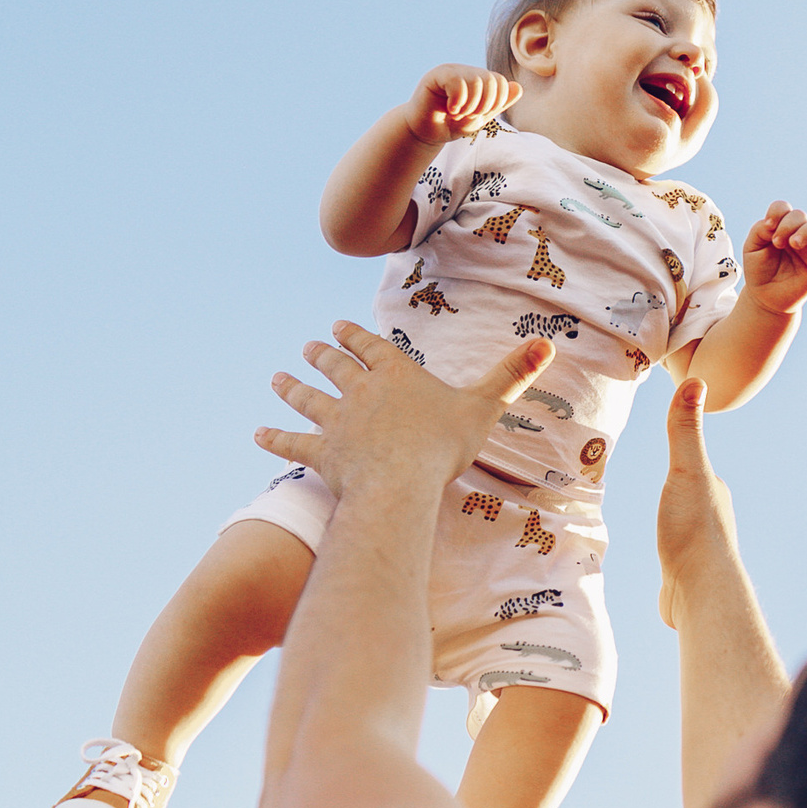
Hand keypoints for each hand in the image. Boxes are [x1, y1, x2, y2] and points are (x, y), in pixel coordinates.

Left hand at [256, 322, 554, 497]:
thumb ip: (511, 375)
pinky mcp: (322, 453)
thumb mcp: (484, 406)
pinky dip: (274, 439)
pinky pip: (293, 444)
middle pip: (336, 367)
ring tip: (278, 379)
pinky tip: (258, 434)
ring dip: (293, 388)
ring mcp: (337, 421)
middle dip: (321, 355)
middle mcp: (360, 391)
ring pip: (309, 399)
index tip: (337, 327)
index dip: (353, 337)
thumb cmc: (444, 444)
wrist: (402, 480)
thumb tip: (548, 343)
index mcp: (396, 374)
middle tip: (307, 347)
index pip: (370, 347)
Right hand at [403, 64, 521, 146]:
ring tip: (458, 114)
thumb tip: (518, 87)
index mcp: (478, 79)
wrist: (426, 133)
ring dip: (470, 105)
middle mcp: (466, 71)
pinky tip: (450, 109)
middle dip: (484, 105)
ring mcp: (451, 70)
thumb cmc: (451, 125)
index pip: (501, 81)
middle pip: (491, 80)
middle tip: (468, 115)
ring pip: (476, 80)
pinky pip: (457, 81)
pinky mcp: (436, 75)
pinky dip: (458, 101)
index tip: (480, 114)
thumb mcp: (480, 117)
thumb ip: (499, 104)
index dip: (496, 102)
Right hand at [657, 379, 741, 629]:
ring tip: (661, 521)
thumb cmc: (694, 529)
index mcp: (713, 491)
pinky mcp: (685, 577)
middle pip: (691, 497)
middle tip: (665, 485)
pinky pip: (675, 559)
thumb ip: (685, 430)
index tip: (674, 452)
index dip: (685, 458)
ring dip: (675, 524)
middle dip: (681, 493)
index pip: (695, 467)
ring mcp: (699, 550)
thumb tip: (697, 379)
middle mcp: (711, 519)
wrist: (700, 594)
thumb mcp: (686, 470)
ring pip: (684, 529)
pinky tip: (662, 560)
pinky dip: (667, 555)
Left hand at [740, 201, 806, 314]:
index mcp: (780, 226)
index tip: (768, 226)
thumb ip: (759, 230)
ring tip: (794, 244)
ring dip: (806, 232)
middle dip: (788, 225)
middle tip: (777, 243)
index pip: (783, 208)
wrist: (766, 297)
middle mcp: (798, 233)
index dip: (777, 212)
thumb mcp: (752, 248)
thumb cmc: (759, 270)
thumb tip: (774, 222)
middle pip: (799, 216)